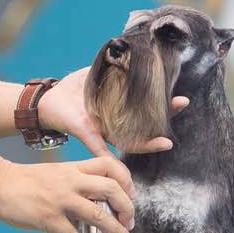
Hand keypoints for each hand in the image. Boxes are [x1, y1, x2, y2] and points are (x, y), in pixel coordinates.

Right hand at [0, 156, 136, 232]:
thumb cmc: (23, 180)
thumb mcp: (55, 173)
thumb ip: (75, 183)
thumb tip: (94, 202)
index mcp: (73, 169)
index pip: (109, 165)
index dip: (126, 180)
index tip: (131, 195)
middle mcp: (71, 182)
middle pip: (112, 188)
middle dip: (128, 207)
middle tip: (130, 222)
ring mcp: (61, 200)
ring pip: (99, 215)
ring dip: (117, 232)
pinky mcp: (49, 219)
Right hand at [38, 66, 188, 155]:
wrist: (50, 99)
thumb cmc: (66, 120)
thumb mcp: (84, 134)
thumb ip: (99, 150)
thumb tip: (113, 171)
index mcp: (116, 129)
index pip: (140, 138)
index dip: (154, 141)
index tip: (168, 142)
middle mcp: (121, 112)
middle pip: (147, 112)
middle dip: (166, 109)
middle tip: (182, 102)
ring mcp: (117, 95)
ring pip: (142, 92)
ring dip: (157, 87)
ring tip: (172, 80)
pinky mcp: (111, 77)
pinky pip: (128, 72)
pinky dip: (138, 67)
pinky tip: (152, 61)